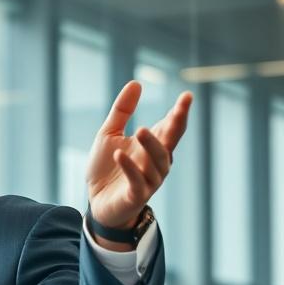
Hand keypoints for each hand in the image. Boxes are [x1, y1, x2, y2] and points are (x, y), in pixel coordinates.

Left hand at [87, 80, 190, 235]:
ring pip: (157, 162)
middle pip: (170, 142)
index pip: (170, 127)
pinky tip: (120, 155)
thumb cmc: (106, 168)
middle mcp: (156, 163)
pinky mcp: (135, 196)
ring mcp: (148, 180)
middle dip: (176, 126)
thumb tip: (136, 82)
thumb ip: (122, 111)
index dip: (179, 113)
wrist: (96, 202)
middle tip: (179, 109)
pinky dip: (130, 168)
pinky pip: (137, 182)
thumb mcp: (109, 135)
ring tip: (140, 129)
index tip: (186, 96)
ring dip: (150, 146)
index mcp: (152, 146)